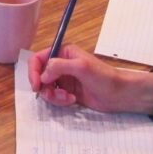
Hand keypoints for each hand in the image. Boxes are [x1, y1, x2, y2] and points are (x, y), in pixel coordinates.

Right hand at [26, 44, 152, 113]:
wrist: (119, 94)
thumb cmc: (104, 77)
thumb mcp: (81, 67)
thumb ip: (59, 66)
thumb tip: (42, 76)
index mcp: (63, 53)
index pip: (38, 58)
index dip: (33, 71)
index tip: (36, 85)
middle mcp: (61, 65)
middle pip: (39, 75)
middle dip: (44, 87)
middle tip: (52, 94)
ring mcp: (64, 79)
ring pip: (46, 88)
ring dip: (53, 96)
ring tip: (67, 98)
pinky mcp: (67, 92)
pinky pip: (55, 97)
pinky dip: (60, 101)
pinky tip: (72, 100)